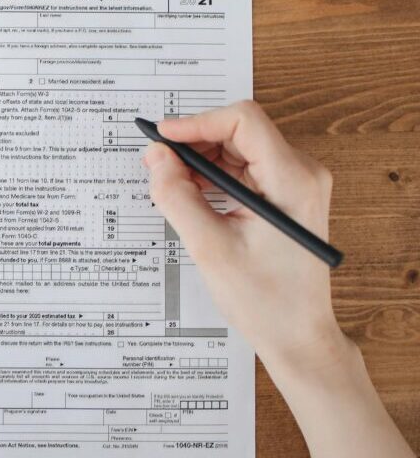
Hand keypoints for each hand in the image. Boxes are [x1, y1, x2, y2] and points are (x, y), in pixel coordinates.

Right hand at [143, 101, 350, 375]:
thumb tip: (156, 158)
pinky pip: (245, 169)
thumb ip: (178, 197)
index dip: (197, 122)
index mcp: (292, 180)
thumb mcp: (210, 248)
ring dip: (202, 159)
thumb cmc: (265, 300)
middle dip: (195, 142)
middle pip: (240, 131)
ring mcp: (295, 184)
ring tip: (170, 182)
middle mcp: (301, 174)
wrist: (297, 335)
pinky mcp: (285, 197)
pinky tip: (191, 193)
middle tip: (157, 163)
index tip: (162, 137)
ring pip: (240, 149)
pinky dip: (214, 175)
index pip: (243, 121)